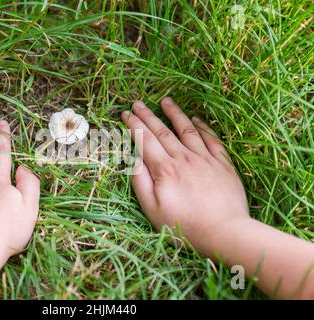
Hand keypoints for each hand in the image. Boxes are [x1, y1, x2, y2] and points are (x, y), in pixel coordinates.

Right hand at [122, 98, 249, 254]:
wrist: (225, 232)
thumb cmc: (184, 226)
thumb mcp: (152, 209)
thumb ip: (140, 182)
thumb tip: (133, 159)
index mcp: (164, 169)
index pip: (145, 140)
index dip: (134, 125)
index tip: (126, 113)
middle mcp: (184, 158)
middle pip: (162, 131)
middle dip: (148, 115)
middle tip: (138, 102)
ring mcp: (205, 159)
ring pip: (187, 129)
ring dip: (175, 113)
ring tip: (166, 101)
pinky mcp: (223, 164)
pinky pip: (211, 139)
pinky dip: (203, 127)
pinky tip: (196, 119)